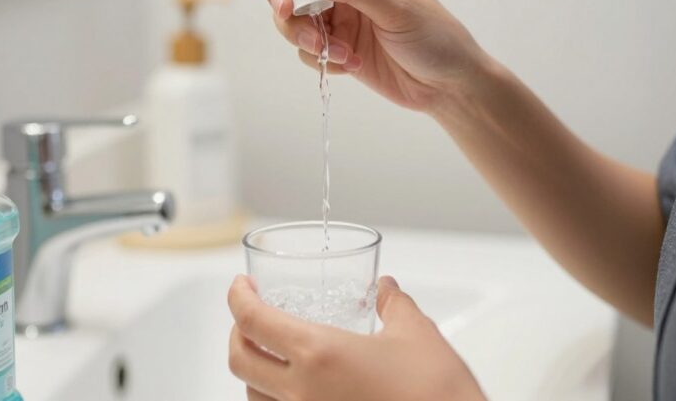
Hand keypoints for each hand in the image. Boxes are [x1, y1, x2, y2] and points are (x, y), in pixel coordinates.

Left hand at [227, 275, 485, 400]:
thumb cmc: (437, 393)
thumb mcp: (416, 334)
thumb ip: (394, 304)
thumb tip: (386, 288)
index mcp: (318, 355)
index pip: (253, 321)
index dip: (238, 298)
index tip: (241, 286)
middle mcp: (301, 394)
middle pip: (239, 360)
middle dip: (238, 332)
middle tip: (251, 314)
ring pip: (253, 395)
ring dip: (254, 369)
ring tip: (274, 352)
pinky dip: (275, 399)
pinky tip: (298, 388)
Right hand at [261, 0, 485, 112]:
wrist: (447, 86)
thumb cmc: (436, 38)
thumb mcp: (397, 9)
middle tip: (289, 14)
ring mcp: (340, 18)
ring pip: (293, 17)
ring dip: (304, 36)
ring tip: (335, 53)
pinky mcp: (337, 47)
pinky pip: (307, 49)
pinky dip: (320, 59)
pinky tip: (350, 65)